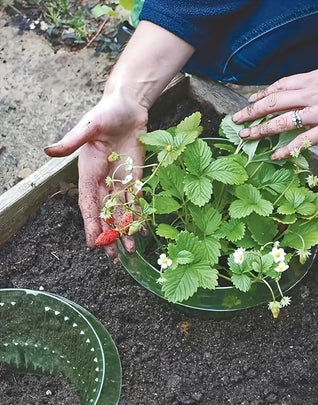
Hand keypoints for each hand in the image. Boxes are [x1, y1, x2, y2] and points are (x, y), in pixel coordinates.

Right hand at [45, 89, 146, 257]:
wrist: (129, 108)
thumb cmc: (106, 113)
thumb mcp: (89, 126)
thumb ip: (73, 140)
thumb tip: (49, 151)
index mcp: (88, 172)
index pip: (88, 203)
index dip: (91, 223)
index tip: (94, 243)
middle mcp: (102, 181)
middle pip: (105, 213)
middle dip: (108, 234)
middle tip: (113, 257)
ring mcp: (119, 181)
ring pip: (122, 211)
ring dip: (125, 230)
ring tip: (130, 250)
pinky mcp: (135, 177)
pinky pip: (136, 200)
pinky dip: (139, 215)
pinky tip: (143, 230)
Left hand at [232, 58, 317, 159]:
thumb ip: (309, 83)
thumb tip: (291, 92)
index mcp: (309, 79)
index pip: (277, 87)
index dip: (260, 96)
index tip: (249, 103)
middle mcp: (309, 95)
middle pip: (273, 103)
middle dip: (251, 113)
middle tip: (236, 121)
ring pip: (282, 122)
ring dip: (261, 130)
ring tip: (247, 137)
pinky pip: (302, 141)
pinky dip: (286, 149)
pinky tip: (274, 155)